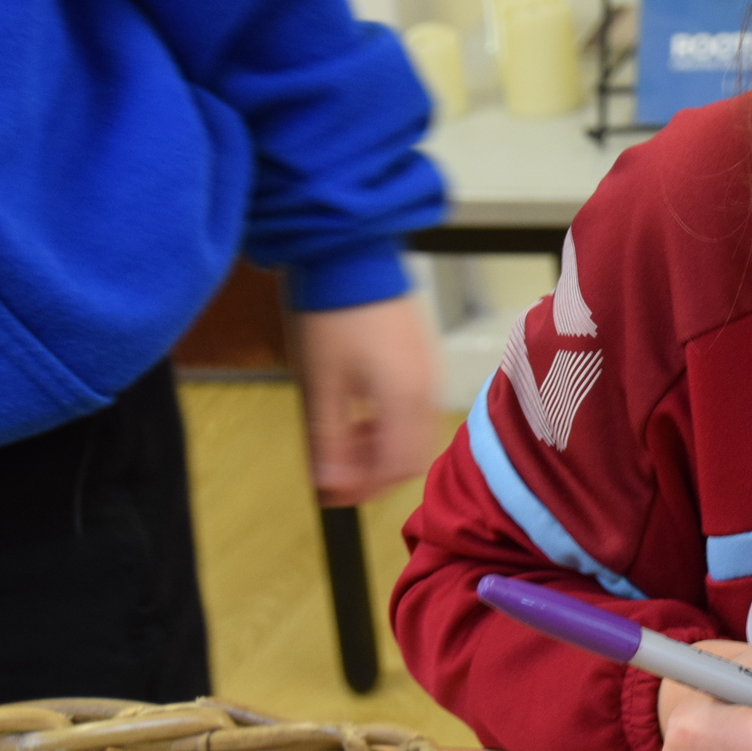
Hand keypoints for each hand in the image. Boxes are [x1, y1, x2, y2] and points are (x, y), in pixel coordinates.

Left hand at [294, 296, 439, 505]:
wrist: (351, 257)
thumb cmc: (332, 315)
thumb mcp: (321, 384)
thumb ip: (330, 440)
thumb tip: (331, 487)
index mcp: (405, 400)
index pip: (397, 467)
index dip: (366, 488)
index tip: (333, 494)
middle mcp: (427, 391)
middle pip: (413, 457)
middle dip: (377, 474)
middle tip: (339, 474)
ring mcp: (430, 375)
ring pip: (417, 436)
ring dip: (384, 450)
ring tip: (347, 442)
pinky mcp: (425, 362)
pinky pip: (418, 411)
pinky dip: (394, 426)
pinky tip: (364, 414)